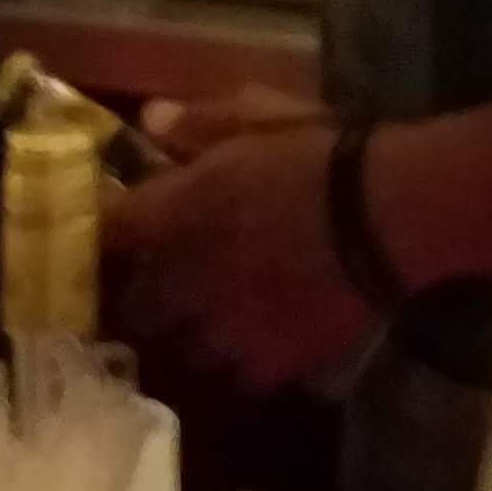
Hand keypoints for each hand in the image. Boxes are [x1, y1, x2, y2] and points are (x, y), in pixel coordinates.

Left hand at [105, 103, 375, 392]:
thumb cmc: (318, 153)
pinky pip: (236, 376)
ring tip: (207, 322)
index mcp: (171, 214)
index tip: (111, 233)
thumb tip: (151, 118)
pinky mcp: (267, 364)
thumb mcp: (258, 114)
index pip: (107, 234)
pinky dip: (241, 362)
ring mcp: (222, 330)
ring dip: (187, 335)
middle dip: (141, 298)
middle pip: (133, 308)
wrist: (387, 213)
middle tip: (158, 286)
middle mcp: (182, 281)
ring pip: (181, 349)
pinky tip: (258, 345)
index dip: (105, 236)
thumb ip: (198, 122)